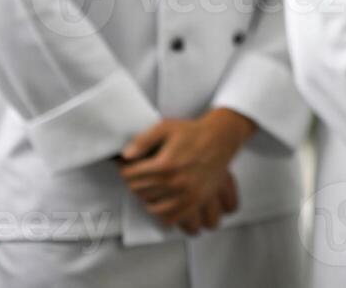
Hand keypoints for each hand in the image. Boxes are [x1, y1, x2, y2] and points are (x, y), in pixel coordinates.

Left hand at [119, 109, 255, 232]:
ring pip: (152, 207)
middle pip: (139, 191)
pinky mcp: (196, 201)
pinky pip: (171, 218)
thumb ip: (143, 140)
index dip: (124, 169)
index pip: (130, 176)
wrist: (221, 138)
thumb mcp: (166, 127)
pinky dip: (163, 213)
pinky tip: (163, 201)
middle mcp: (175, 182)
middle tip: (139, 174)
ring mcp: (186, 194)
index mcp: (165, 164)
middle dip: (135, 181)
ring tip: (150, 187)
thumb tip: (126, 155)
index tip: (127, 166)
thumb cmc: (193, 132)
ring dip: (147, 198)